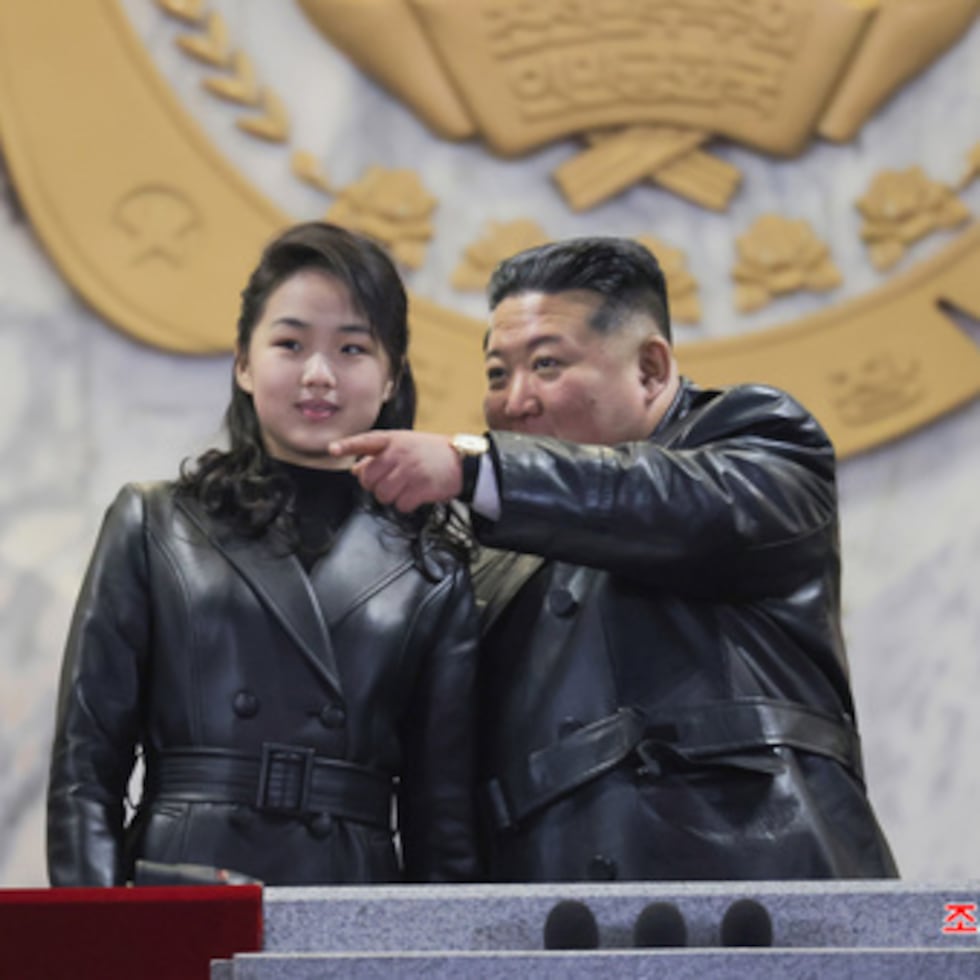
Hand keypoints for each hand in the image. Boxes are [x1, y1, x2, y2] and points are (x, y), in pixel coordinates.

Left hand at [329, 430, 462, 511]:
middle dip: (376, 485)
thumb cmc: (431, 454)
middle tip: (393, 481)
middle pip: (369, 479)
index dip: (347, 446)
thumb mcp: (404, 446)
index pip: (365, 442)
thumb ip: (379, 456)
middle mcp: (400, 453)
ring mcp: (410, 470)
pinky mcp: (420, 487)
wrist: (462, 462)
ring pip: (382, 495)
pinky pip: (400, 505)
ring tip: (406, 487)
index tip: (332, 449)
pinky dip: (407, 504)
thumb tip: (355, 470)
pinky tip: (417, 494)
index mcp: (393, 440)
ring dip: (392, 497)